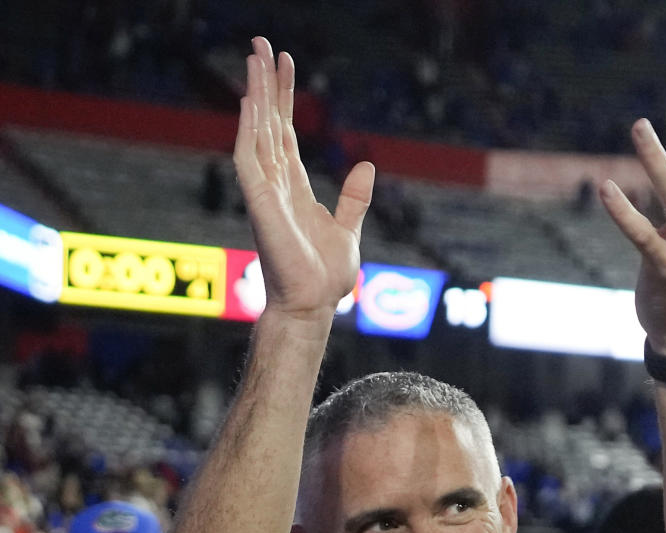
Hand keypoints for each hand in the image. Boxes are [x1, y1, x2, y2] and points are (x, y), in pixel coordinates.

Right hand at [234, 37, 373, 326]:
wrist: (313, 305)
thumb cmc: (324, 277)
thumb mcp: (347, 229)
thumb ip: (354, 198)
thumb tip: (367, 166)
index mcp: (294, 187)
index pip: (285, 132)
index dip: (285, 98)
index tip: (285, 63)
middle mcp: (275, 184)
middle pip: (268, 122)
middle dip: (266, 83)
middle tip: (261, 43)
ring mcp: (265, 192)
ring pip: (257, 131)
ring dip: (256, 94)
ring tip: (255, 56)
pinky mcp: (259, 204)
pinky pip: (249, 159)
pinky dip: (248, 130)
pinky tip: (251, 101)